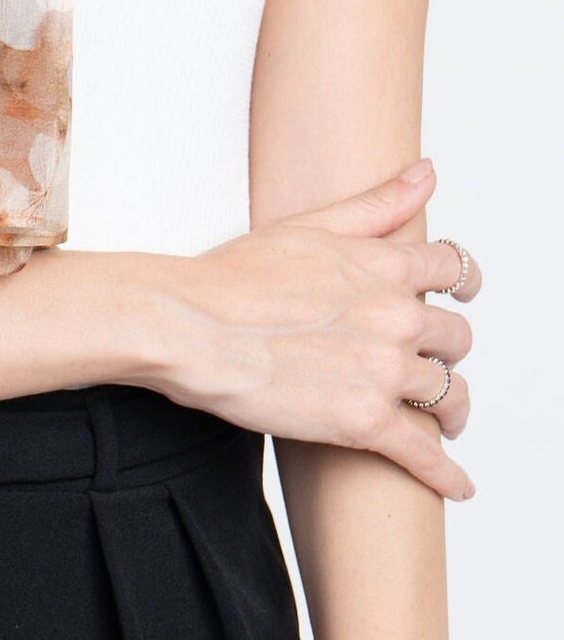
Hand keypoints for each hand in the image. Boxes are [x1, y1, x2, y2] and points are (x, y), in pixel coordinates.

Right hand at [153, 159, 480, 501]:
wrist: (193, 326)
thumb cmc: (236, 275)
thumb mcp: (311, 225)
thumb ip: (378, 204)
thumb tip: (428, 171)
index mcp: (383, 265)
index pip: (453, 269)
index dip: (461, 284)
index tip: (461, 296)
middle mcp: (395, 315)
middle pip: (457, 336)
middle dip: (447, 349)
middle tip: (433, 362)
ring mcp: (384, 371)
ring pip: (449, 394)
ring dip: (450, 409)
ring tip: (442, 420)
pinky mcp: (365, 423)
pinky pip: (425, 455)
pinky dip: (446, 474)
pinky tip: (455, 484)